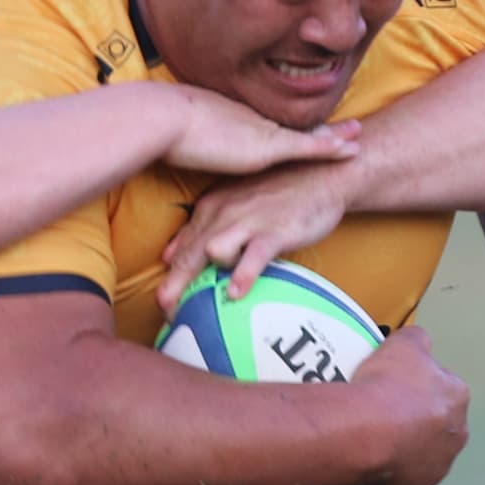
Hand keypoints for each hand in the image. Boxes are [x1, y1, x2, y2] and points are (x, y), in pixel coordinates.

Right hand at [157, 85, 358, 180]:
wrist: (162, 120)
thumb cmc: (160, 127)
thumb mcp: (178, 133)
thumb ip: (187, 140)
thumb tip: (178, 146)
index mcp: (233, 118)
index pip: (269, 124)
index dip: (291, 127)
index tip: (307, 127)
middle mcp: (252, 122)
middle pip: (293, 125)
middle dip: (322, 128)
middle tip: (349, 128)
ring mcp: (261, 133)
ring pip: (307, 135)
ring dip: (334, 137)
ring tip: (358, 137)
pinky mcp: (266, 148)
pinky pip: (307, 148)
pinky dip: (330, 148)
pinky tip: (352, 149)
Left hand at [161, 159, 359, 299]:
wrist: (321, 173)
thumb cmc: (278, 193)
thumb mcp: (233, 204)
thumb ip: (204, 228)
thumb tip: (170, 256)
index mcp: (211, 208)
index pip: (181, 246)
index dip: (169, 275)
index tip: (163, 303)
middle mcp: (223, 214)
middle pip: (190, 254)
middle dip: (174, 284)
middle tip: (165, 311)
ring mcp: (248, 221)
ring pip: (212, 251)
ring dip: (205, 277)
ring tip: (200, 305)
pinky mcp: (275, 230)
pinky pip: (254, 255)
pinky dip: (243, 274)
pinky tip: (236, 293)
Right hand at [351, 324, 472, 484]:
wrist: (371, 430)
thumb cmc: (388, 382)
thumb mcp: (405, 343)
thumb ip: (417, 338)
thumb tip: (419, 339)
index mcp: (456, 397)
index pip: (445, 390)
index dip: (422, 390)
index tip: (399, 390)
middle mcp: (456, 435)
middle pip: (438, 430)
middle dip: (420, 428)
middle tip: (386, 422)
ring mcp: (437, 469)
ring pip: (425, 465)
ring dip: (408, 464)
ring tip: (378, 457)